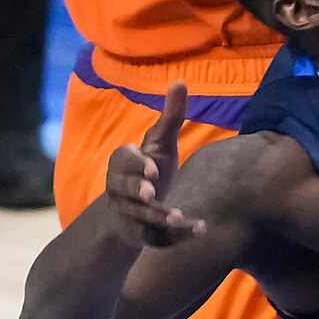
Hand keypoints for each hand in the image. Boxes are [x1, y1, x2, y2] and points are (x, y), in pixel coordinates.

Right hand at [104, 83, 200, 248]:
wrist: (135, 210)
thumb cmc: (149, 167)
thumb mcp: (160, 142)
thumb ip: (170, 116)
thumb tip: (180, 80)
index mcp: (122, 163)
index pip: (122, 161)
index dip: (135, 165)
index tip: (151, 170)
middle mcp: (119, 190)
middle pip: (123, 190)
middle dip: (135, 191)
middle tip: (149, 194)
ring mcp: (127, 214)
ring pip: (139, 217)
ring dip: (157, 217)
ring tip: (177, 217)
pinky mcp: (138, 236)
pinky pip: (154, 238)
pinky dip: (175, 236)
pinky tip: (199, 229)